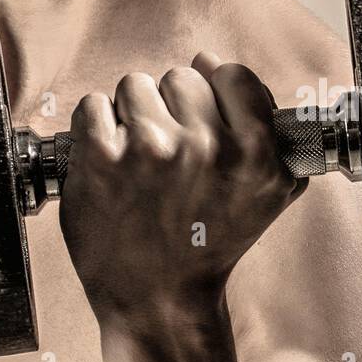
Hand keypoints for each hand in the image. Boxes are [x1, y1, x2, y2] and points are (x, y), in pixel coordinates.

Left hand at [59, 52, 303, 323]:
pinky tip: (108, 164)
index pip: (231, 75)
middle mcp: (207, 148)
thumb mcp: (268, 191)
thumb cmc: (210, 242)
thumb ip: (261, 123)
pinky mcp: (102, 157)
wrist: (159, 298)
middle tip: (167, 155)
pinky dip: (94, 129)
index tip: (203, 122)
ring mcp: (152, 149)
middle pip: (181, 77)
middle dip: (171, 109)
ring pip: (135, 86)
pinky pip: (93, 105)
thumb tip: (210, 62)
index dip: (215, 94)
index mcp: (255, 153)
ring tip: (137, 160)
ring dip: (130, 115)